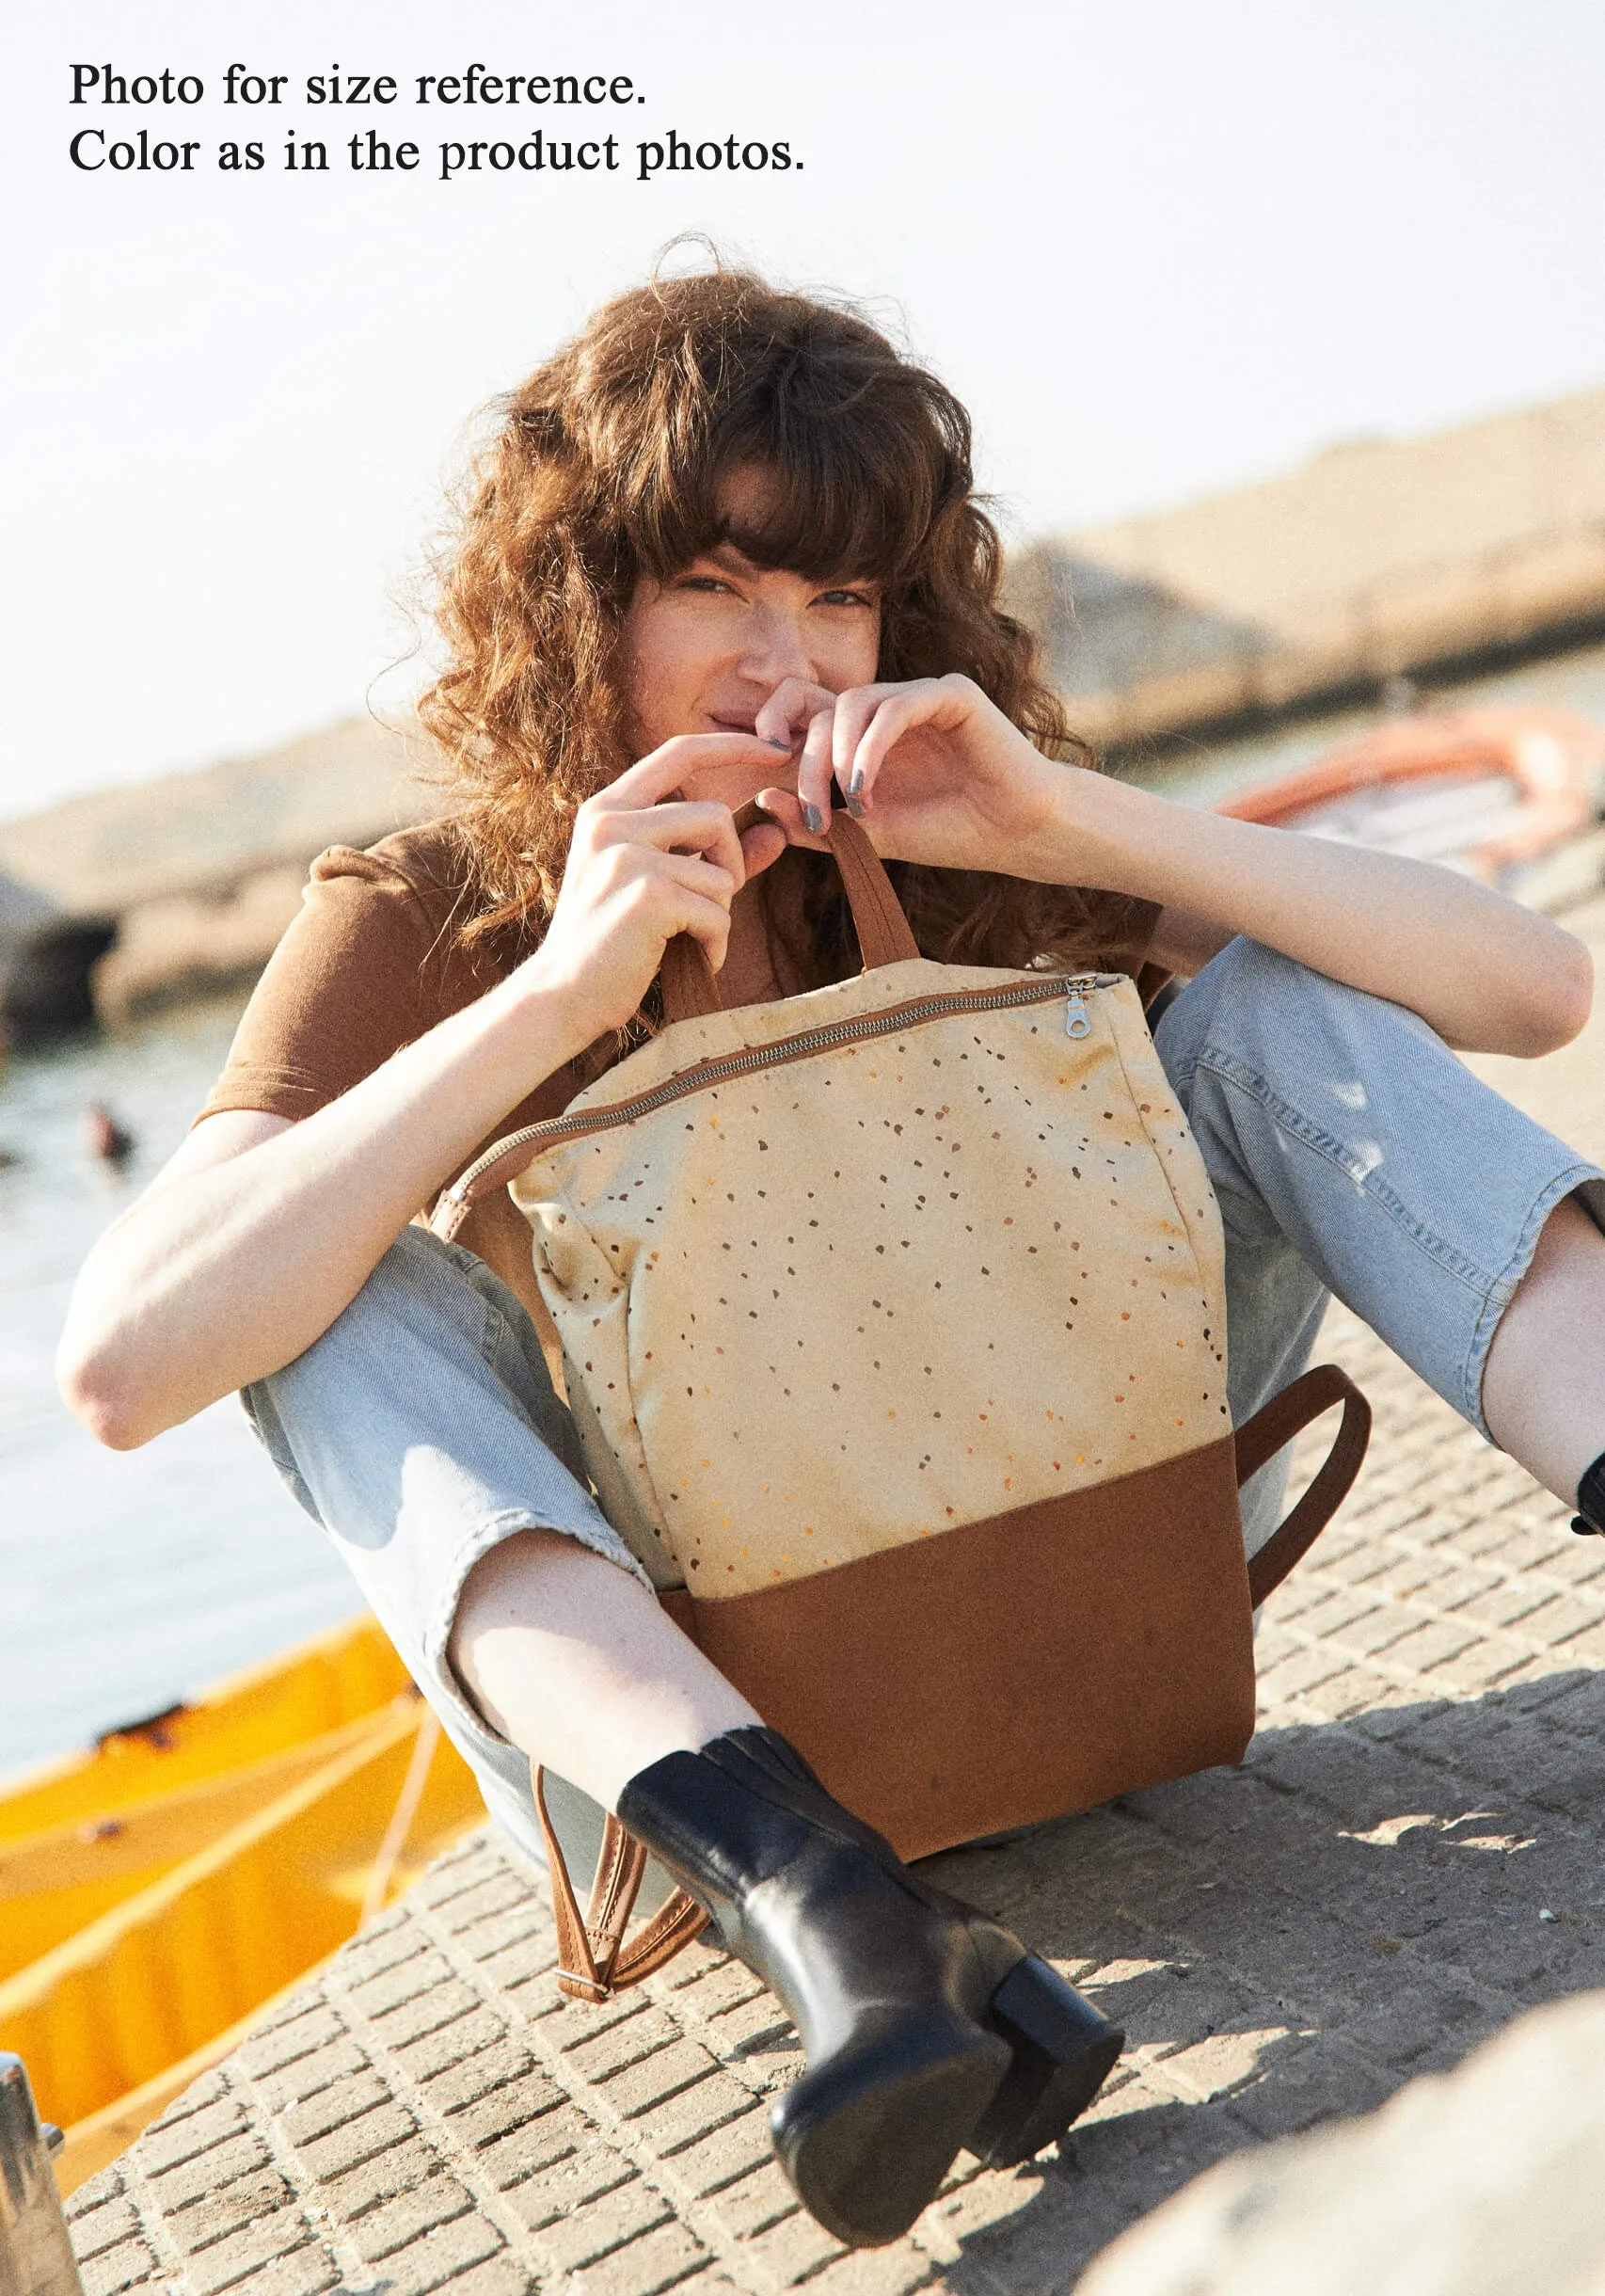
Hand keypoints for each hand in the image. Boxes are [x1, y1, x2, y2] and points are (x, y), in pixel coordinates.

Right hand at [518, 736, 786, 1043]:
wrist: (562, 997)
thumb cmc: (611, 942)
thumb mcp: (656, 885)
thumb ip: (712, 856)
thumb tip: (776, 830)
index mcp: (607, 808)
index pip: (679, 753)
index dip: (733, 746)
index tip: (775, 748)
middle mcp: (611, 821)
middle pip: (715, 816)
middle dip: (730, 864)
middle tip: (708, 907)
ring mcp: (626, 856)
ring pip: (721, 872)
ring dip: (719, 914)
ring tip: (689, 938)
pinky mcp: (647, 895)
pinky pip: (717, 913)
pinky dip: (714, 944)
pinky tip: (691, 958)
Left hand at [751, 674, 1076, 876]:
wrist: (1016, 835)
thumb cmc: (949, 834)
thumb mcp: (869, 837)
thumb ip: (817, 823)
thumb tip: (759, 799)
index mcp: (863, 736)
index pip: (801, 708)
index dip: (771, 723)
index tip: (762, 765)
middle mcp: (887, 709)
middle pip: (821, 710)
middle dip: (807, 764)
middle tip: (814, 812)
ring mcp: (918, 696)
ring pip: (853, 702)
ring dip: (839, 754)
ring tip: (852, 800)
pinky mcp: (951, 694)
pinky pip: (897, 706)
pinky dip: (872, 746)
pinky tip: (867, 786)